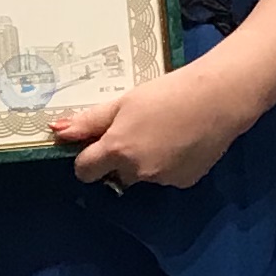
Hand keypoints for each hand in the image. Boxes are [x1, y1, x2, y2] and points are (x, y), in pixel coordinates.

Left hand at [51, 62, 251, 191]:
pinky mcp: (184, 183)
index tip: (98, 146)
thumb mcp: (123, 103)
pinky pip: (166, 177)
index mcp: (117, 150)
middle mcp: (137, 171)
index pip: (84, 171)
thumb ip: (89, 121)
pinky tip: (182, 142)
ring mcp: (161, 180)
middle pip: (115, 173)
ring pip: (142, 175)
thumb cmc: (168, 93)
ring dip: (146, 161)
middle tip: (140, 130)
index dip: (87, 159)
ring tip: (165, 132)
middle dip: (121, 158)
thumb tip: (57, 132)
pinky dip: (169, 164)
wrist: (219, 98)